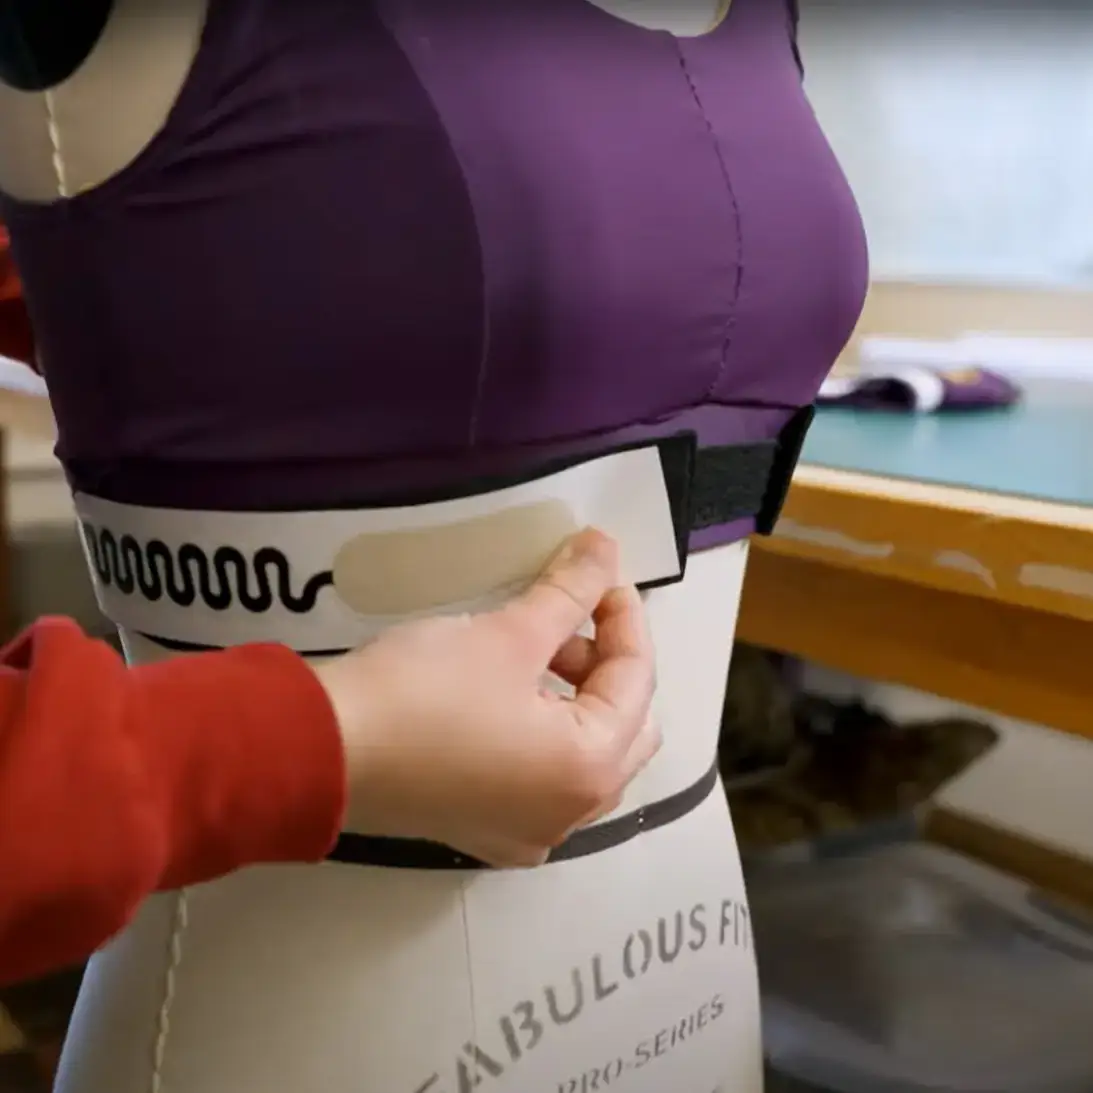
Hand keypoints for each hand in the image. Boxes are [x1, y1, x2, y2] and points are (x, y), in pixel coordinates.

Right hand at [313, 528, 659, 866]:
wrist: (322, 750)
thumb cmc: (425, 690)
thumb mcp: (507, 634)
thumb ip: (568, 591)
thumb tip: (605, 547)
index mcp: (590, 770)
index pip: (637, 680)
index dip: (624, 614)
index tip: (600, 570)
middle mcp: (571, 815)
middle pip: (624, 727)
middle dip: (606, 664)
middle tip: (568, 618)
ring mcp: (527, 833)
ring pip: (584, 757)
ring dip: (575, 699)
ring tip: (536, 652)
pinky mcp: (484, 833)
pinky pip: (542, 781)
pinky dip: (542, 736)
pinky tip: (509, 698)